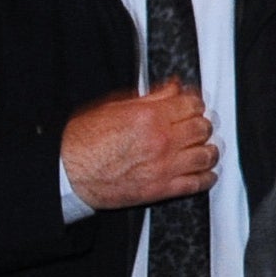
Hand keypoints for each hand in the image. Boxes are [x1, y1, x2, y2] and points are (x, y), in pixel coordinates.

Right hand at [63, 83, 216, 209]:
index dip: (194, 104)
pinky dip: (206, 177)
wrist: (68, 172)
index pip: (193, 105)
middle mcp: (162, 141)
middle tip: (195, 126)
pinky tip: (204, 172)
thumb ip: (151, 98)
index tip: (192, 107)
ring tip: (202, 148)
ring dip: (207, 150)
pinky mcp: (162, 189)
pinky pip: (198, 183)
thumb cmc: (83, 140)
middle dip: (201, 125)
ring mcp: (165, 166)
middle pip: (203, 128)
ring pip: (206, 155)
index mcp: (150, 117)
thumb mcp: (115, 108)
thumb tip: (173, 87)